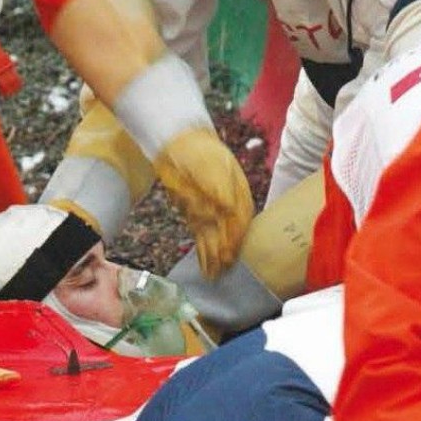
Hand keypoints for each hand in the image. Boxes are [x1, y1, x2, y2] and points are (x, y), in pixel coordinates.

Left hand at [154, 128, 253, 278]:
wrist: (179, 143)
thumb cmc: (200, 153)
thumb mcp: (213, 166)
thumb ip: (221, 189)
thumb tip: (227, 208)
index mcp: (238, 194)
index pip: (240, 220)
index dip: (236, 238)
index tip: (231, 253)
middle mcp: (228, 207)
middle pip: (229, 235)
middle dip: (226, 253)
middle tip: (222, 271)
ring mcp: (212, 214)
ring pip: (216, 240)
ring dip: (215, 258)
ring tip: (214, 276)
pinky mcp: (197, 217)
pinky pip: (202, 239)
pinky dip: (203, 254)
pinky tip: (206, 267)